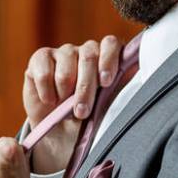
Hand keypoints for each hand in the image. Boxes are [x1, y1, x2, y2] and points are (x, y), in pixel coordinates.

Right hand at [23, 36, 122, 173]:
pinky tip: (49, 100)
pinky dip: (46, 89)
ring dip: (64, 91)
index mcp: (106, 59)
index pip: (110, 44)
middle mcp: (86, 51)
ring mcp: (62, 53)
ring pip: (66, 62)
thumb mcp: (106, 107)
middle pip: (89, 56)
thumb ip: (120, 88)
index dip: (108, 59)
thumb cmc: (88, 119)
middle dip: (85, 87)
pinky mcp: (40, 58)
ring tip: (62, 107)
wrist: (58, 133)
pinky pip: (44, 69)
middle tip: (81, 112)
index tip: (105, 82)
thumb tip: (137, 70)